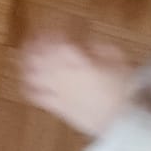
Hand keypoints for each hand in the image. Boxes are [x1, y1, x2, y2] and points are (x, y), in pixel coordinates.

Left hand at [21, 34, 136, 137]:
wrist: (125, 120)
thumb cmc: (125, 90)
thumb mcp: (119, 60)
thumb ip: (101, 49)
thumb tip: (90, 46)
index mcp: (78, 59)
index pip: (57, 41)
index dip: (52, 33)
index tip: (54, 30)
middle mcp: (62, 73)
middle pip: (38, 55)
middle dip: (33, 45)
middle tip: (33, 39)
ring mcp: (57, 91)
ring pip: (32, 73)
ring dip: (26, 63)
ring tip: (25, 57)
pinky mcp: (56, 107)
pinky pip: (35, 95)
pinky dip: (28, 86)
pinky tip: (26, 82)